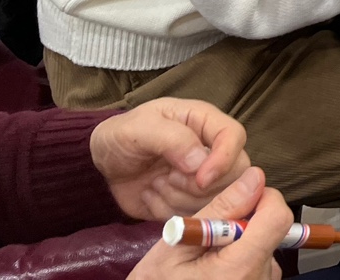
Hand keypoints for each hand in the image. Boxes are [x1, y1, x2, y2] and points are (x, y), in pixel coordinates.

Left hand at [91, 98, 249, 220]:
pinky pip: (195, 216)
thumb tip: (200, 162)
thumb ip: (172, 139)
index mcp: (204, 122)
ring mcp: (204, 177)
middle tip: (167, 179)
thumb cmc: (123, 135)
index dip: (224, 159)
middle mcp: (211, 148)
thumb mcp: (138, 129)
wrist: (105, 162)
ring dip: (179, 199)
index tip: (201, 178)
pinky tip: (152, 196)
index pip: (234, 137)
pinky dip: (170, 212)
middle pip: (235, 173)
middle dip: (198, 186)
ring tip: (154, 184)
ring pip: (216, 199)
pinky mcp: (191, 201)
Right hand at [128, 167, 289, 279]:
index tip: (240, 197)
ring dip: (242, 243)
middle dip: (245, 223)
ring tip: (207, 257)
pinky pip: (261, 264)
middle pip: (272, 231)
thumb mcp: (177, 243)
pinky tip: (215, 270)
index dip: (263, 198)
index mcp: (239, 269)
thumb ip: (220, 209)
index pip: (278, 217)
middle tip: (210, 236)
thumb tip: (255, 178)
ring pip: (266, 246)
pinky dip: (243, 260)